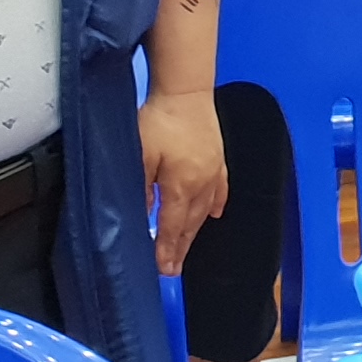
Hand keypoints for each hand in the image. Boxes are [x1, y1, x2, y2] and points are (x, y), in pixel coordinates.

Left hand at [137, 87, 228, 272]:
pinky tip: (215, 214)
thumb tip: (143, 215)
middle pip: (191, 223)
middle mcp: (202, 183)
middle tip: (174, 268)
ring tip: (188, 248)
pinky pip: (220, 189)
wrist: (186, 91)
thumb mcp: (140, 155)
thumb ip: (141, 187)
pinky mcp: (218, 157)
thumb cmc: (160, 121)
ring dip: (196, 231)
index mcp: (182, 185)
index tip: (164, 269)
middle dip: (182, 247)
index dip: (167, 249)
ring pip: (205, 210)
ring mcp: (214, 170)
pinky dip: (217, 205)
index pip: (173, 226)